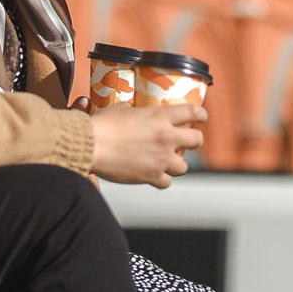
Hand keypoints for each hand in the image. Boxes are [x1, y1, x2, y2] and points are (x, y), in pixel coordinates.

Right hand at [88, 101, 204, 187]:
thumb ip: (135, 111)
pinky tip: (155, 175)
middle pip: (197, 140)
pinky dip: (162, 180)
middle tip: (189, 142)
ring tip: (168, 162)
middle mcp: (165, 137)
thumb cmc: (102, 126)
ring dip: (177, 164)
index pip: (193, 112)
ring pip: (184, 167)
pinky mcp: (151, 175)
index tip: (202, 117)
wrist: (90, 145)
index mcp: (160, 116)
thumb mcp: (122, 109)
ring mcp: (160, 158)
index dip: (201, 115)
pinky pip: (166, 182)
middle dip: (195, 141)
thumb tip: (134, 112)